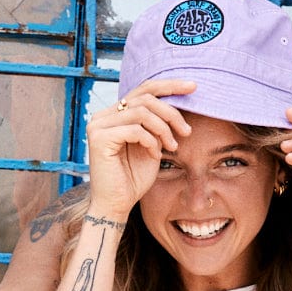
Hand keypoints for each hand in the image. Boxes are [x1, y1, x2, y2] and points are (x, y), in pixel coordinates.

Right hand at [86, 80, 195, 218]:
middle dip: (172, 112)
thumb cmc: (134, 178)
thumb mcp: (153, 145)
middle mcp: (104, 115)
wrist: (117, 205)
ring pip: (142, 112)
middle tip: (187, 131)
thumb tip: (178, 104)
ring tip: (173, 146)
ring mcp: (98, 125)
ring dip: (164, 129)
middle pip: (145, 96)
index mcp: (115, 113)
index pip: (144, 89)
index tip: (193, 87)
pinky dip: (151, 141)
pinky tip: (155, 155)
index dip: (169, 86)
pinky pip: (135, 129)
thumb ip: (159, 125)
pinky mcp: (98, 138)